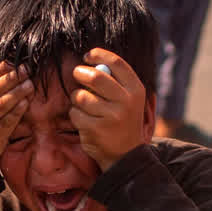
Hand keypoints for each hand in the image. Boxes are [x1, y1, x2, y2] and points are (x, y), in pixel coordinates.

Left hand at [68, 49, 148, 171]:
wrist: (125, 154)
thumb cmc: (122, 120)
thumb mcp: (129, 100)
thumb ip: (115, 81)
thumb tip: (92, 62)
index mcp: (136, 90)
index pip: (116, 63)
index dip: (98, 55)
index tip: (88, 56)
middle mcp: (126, 102)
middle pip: (95, 77)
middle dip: (81, 72)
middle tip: (77, 73)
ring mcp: (111, 116)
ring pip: (81, 96)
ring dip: (77, 98)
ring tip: (83, 105)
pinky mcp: (96, 129)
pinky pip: (75, 113)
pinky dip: (75, 114)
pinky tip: (84, 120)